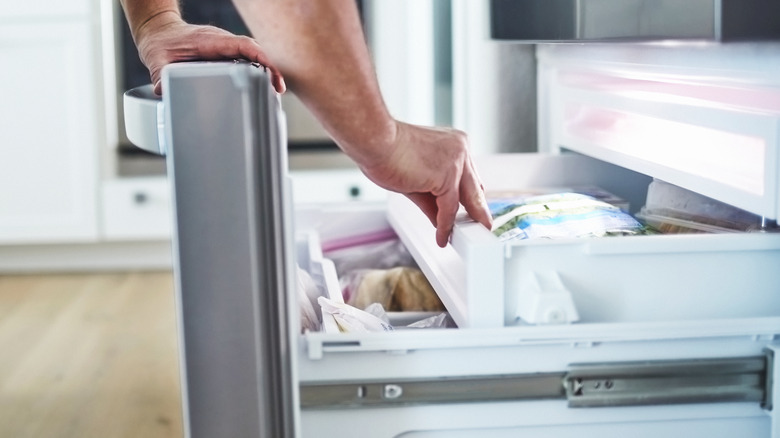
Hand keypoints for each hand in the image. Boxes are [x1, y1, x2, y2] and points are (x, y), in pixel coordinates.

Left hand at [133, 13, 284, 94]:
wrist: (159, 32)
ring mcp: (225, 48)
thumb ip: (160, 76)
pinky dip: (258, 72)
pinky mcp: (225, 54)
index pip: (242, 45)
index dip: (260, 58)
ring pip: (253, 56)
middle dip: (269, 68)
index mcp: (210, 41)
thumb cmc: (161, 43)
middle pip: (254, 51)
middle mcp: (222, 42)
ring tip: (275, 91)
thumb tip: (163, 92)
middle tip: (278, 90)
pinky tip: (263, 88)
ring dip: (266, 71)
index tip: (271, 74)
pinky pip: (247, 59)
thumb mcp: (156, 60)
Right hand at [359, 122, 492, 247]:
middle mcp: (460, 150)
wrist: (374, 140)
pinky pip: (449, 208)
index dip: (470, 197)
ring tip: (461, 238)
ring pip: (465, 199)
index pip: (469, 176)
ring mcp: (456, 161)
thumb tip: (439, 219)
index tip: (471, 212)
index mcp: (454, 144)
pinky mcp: (447, 176)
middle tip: (481, 227)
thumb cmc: (385, 151)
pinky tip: (442, 236)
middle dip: (477, 211)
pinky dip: (445, 225)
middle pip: (474, 188)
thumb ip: (430, 199)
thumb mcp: (415, 178)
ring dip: (462, 222)